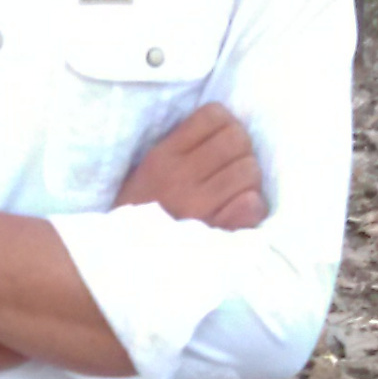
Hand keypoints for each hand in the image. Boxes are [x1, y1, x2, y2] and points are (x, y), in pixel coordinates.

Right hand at [113, 103, 266, 231]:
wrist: (126, 262)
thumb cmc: (141, 211)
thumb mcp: (146, 170)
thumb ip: (178, 147)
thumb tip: (224, 124)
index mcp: (162, 157)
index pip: (212, 116)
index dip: (226, 122)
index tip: (223, 137)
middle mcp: (181, 178)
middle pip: (237, 139)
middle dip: (241, 149)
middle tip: (234, 163)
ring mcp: (199, 206)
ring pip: (249, 170)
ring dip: (249, 178)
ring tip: (237, 188)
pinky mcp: (216, 233)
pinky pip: (251, 205)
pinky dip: (251, 205)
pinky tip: (239, 209)